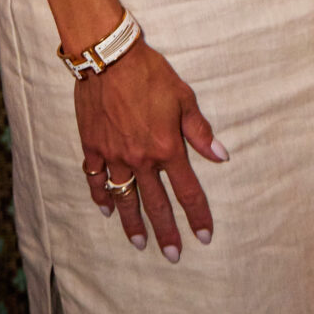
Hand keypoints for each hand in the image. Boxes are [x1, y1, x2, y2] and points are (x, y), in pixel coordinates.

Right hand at [75, 41, 227, 262]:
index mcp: (166, 147)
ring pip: (124, 199)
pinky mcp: (92, 148)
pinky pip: (96, 180)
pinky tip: (106, 209)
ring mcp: (113, 156)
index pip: (187, 191)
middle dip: (166, 232)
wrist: (109, 58)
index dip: (198, 215)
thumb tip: (221, 156)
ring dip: (132, 224)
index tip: (205, 236)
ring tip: (140, 243)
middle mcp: (140, 159)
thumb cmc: (150, 73)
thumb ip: (200, 131)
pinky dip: (100, 196)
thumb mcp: (183, 97)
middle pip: (156, 204)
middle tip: (174, 255)